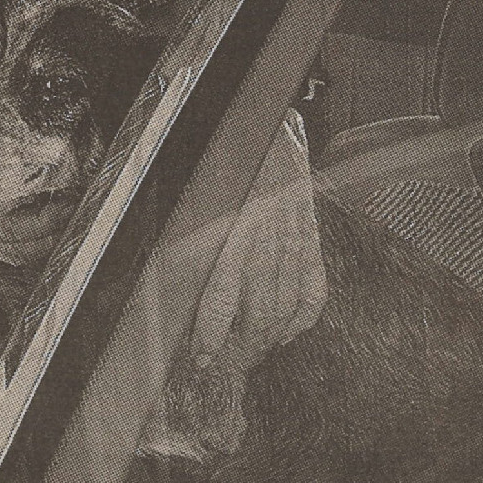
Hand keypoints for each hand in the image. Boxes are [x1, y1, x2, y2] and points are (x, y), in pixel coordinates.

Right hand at [0, 93, 74, 264]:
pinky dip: (32, 246)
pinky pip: (6, 251)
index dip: (46, 206)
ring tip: (76, 210)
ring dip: (50, 237)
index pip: (12, 213)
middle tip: (86, 195)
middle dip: (60, 222)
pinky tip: (51, 230)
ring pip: (19, 250)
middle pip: (27, 239)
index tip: (72, 186)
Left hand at [187, 111, 327, 371]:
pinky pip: (314, 288)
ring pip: (286, 307)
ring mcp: (293, 237)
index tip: (202, 359)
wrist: (261, 119)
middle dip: (242, 348)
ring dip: (268, 339)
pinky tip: (288, 332)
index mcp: (229, 227)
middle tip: (226, 364)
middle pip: (259, 314)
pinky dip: (302, 317)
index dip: (212, 337)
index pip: (223, 300)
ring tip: (251, 353)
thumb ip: (184, 240)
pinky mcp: (310, 233)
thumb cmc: (216, 156)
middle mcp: (264, 237)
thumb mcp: (190, 195)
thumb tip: (168, 285)